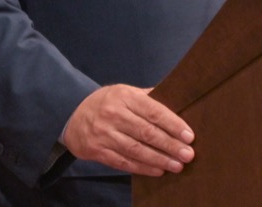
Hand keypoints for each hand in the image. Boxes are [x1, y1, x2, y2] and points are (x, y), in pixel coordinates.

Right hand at [62, 84, 194, 176]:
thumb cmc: (107, 103)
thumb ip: (148, 97)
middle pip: (147, 132)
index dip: (173, 124)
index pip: (153, 111)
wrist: (72, 116)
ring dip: (159, 159)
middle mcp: (114, 114)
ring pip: (136, 150)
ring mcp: (104, 134)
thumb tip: (178, 100)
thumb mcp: (125, 92)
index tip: (189, 135)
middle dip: (170, 145)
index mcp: (125, 96)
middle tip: (188, 154)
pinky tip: (158, 170)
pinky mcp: (98, 151)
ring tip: (177, 165)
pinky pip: (124, 161)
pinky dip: (142, 168)